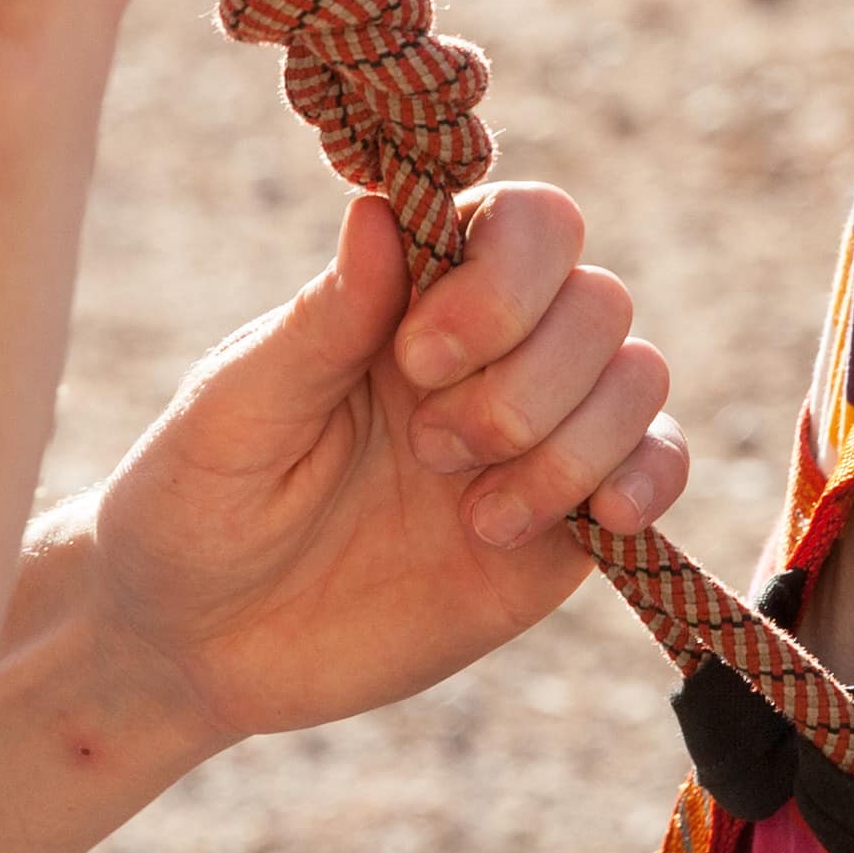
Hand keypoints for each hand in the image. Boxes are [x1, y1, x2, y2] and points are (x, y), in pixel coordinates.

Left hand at [87, 187, 682, 746]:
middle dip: (525, 379)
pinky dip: (645, 481)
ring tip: (473, 514)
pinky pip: (656, 469)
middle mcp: (488, 352)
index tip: (418, 355)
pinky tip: (588, 522)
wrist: (199, 643)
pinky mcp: (561, 529)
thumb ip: (323, 321)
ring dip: (568, 444)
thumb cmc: (197, 502)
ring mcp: (532, 437)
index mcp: (409, 295)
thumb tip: (380, 209)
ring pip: (637, 378)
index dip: (503, 277)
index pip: (524, 222)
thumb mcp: (237, 412)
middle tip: (427, 446)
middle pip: (596, 300)